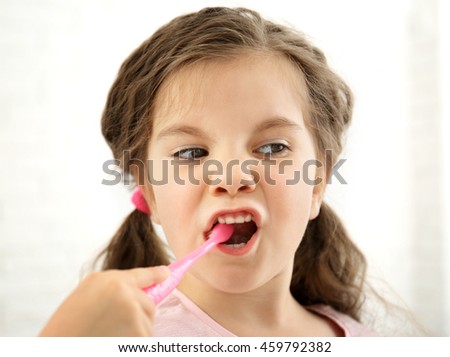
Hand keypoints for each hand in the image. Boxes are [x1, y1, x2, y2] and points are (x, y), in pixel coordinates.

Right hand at [39, 266, 169, 335]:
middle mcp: (125, 292)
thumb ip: (113, 287)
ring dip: (135, 332)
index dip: (155, 275)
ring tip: (108, 335)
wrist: (58, 345)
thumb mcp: (87, 293)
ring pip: (148, 323)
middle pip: (149, 304)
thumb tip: (140, 291)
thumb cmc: (68, 325)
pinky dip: (134, 343)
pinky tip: (113, 342)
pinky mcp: (138, 333)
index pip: (141, 275)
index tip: (166, 274)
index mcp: (110, 280)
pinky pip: (146, 338)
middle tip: (114, 326)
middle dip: (139, 316)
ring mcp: (133, 312)